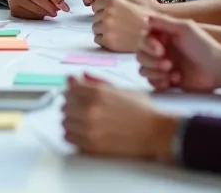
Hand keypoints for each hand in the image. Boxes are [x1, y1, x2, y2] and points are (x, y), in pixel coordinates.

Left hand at [62, 73, 179, 162]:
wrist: (156, 133)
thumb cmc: (142, 112)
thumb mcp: (120, 90)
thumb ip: (96, 82)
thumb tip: (77, 77)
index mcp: (98, 92)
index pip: (69, 88)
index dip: (72, 92)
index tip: (75, 96)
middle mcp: (91, 109)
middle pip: (64, 105)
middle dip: (71, 106)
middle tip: (81, 110)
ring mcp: (90, 127)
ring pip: (64, 121)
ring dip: (71, 120)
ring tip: (83, 122)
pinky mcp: (91, 145)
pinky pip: (68, 137)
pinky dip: (72, 134)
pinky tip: (83, 132)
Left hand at [91, 0, 157, 51]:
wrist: (158, 30)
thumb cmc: (150, 11)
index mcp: (110, 0)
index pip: (96, 4)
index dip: (103, 9)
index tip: (109, 12)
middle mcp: (106, 13)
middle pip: (96, 16)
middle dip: (104, 19)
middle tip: (116, 22)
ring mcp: (106, 27)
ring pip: (96, 28)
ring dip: (103, 29)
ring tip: (117, 30)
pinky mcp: (108, 41)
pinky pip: (98, 39)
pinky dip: (104, 39)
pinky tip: (116, 37)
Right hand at [137, 15, 220, 91]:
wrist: (218, 70)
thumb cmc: (203, 47)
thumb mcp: (185, 29)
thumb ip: (164, 22)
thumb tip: (145, 18)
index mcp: (163, 37)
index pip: (142, 39)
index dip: (147, 45)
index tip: (160, 50)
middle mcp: (160, 51)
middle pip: (140, 55)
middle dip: (151, 61)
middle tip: (169, 64)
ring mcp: (162, 67)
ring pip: (143, 69)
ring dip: (155, 72)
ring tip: (173, 73)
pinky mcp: (166, 81)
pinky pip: (151, 82)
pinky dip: (160, 82)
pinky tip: (175, 80)